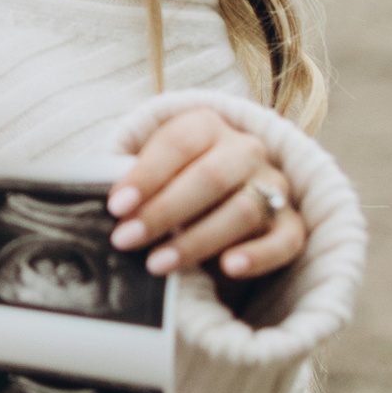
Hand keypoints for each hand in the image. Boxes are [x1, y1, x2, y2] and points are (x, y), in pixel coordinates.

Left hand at [109, 107, 306, 284]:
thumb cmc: (174, 178)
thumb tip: (98, 207)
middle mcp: (246, 149)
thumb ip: (133, 179)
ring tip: (159, 264)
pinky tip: (228, 268)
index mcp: (207, 124)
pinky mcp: (293, 222)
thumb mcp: (153, 166)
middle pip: (211, 176)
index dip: (146, 175)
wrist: (225, 189)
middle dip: (164, 211)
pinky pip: (286, 239)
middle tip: (127, 240)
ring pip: (244, 209)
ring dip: (199, 240)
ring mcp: (274, 185)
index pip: (178, 142)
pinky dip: (259, 255)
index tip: (115, 208)